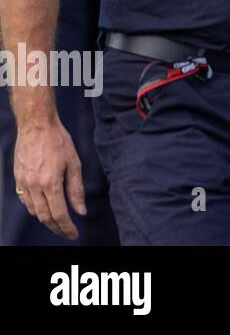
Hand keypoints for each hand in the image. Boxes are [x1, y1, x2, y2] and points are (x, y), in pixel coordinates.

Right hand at [13, 119, 84, 239]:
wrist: (36, 126)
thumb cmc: (58, 141)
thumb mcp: (74, 163)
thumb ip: (76, 189)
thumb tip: (81, 210)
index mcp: (50, 183)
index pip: (59, 214)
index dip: (67, 227)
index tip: (74, 234)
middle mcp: (34, 186)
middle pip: (45, 216)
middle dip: (56, 228)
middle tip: (66, 232)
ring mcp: (24, 183)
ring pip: (33, 211)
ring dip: (45, 219)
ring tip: (58, 222)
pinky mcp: (18, 178)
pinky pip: (25, 200)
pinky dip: (34, 208)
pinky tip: (43, 207)